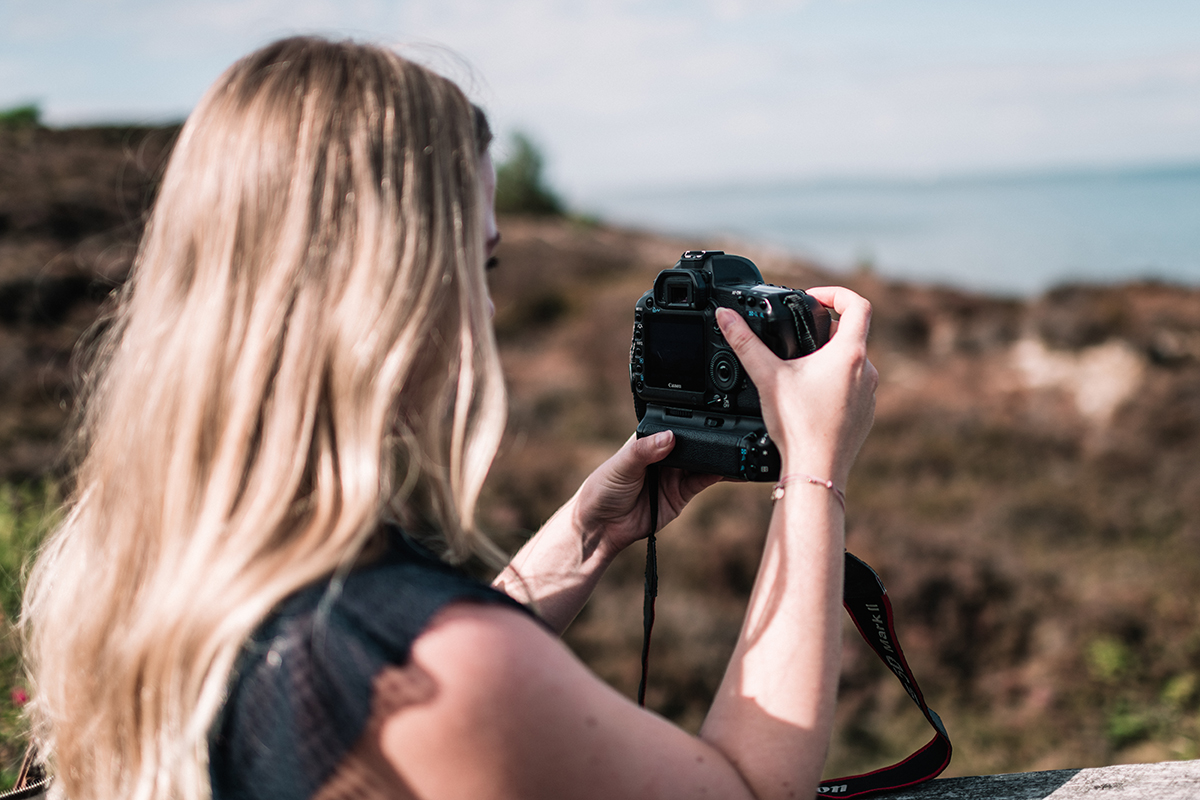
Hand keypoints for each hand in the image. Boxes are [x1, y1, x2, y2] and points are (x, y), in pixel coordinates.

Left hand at [572, 431, 722, 559]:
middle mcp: (664, 455)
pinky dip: (719, 476)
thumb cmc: (602, 490)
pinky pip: (704, 481)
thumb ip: (644, 451)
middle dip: (710, 439)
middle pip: (693, 443)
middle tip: (730, 433)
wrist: (602, 528)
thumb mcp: (621, 465)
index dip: (689, 422)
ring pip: (703, 461)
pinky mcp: (681, 494)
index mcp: (648, 440)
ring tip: (738, 451)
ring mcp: (674, 474)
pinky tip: (730, 470)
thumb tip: (668, 436)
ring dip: (719, 458)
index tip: (708, 417)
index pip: (673, 426)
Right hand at [715, 286, 876, 485]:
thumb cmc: (798, 427)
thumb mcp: (766, 376)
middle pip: (852, 334)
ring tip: (799, 370)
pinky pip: (853, 389)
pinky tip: (809, 399)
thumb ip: (744, 342)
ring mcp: (869, 395)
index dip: (835, 293)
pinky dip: (834, 385)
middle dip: (824, 331)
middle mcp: (866, 372)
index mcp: (849, 354)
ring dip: (829, 359)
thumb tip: (726, 316)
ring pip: (853, 363)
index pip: (857, 304)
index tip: (813, 298)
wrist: (816, 471)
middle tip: (796, 337)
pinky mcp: (865, 415)